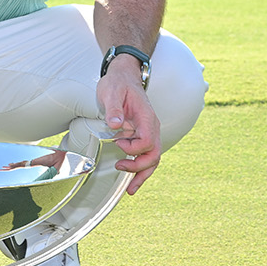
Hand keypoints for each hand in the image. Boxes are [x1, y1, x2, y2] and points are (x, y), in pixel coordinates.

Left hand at [98, 67, 160, 194]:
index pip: (148, 140)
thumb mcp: (112, 91)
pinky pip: (146, 155)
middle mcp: (152, 126)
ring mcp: (149, 131)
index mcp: (146, 117)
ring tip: (130, 189)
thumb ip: (114, 108)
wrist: (124, 76)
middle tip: (119, 168)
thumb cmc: (118, 83)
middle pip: (154, 154)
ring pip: (153, 158)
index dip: (133, 148)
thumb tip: (116, 124)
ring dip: (142, 174)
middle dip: (139, 167)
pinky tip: (132, 180)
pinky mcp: (142, 135)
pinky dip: (141, 169)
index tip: (117, 143)